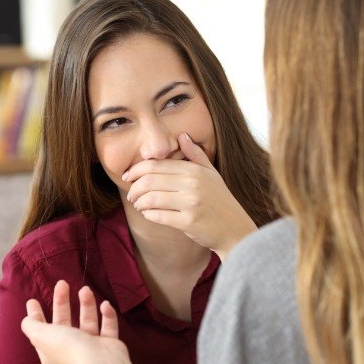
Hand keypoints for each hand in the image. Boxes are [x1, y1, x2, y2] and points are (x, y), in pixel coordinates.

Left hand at [21, 280, 138, 363]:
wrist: (100, 362)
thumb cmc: (69, 349)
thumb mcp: (42, 336)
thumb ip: (32, 326)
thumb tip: (27, 318)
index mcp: (52, 350)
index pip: (41, 329)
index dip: (37, 315)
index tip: (33, 300)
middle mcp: (70, 348)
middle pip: (65, 320)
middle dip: (62, 302)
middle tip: (62, 283)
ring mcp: (91, 345)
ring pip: (87, 320)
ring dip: (87, 304)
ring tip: (85, 289)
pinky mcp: (109, 342)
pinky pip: (108, 325)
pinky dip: (107, 314)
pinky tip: (105, 304)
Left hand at [124, 133, 256, 259]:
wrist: (235, 228)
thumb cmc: (221, 200)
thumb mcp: (211, 173)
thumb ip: (195, 154)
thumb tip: (182, 135)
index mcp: (195, 170)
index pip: (156, 165)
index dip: (136, 170)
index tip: (128, 176)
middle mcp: (192, 184)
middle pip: (149, 181)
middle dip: (134, 188)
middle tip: (131, 194)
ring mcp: (191, 203)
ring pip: (151, 198)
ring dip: (139, 202)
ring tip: (139, 204)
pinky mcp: (188, 222)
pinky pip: (158, 216)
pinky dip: (148, 214)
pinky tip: (148, 214)